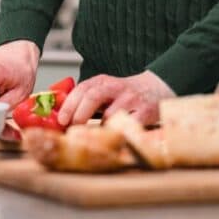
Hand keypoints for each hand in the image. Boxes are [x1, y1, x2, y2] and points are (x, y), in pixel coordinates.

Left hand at [56, 70, 173, 127]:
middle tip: (73, 129)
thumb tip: (62, 118)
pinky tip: (113, 137)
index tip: (61, 120)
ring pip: (109, 115)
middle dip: (79, 115)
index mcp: (102, 81)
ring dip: (99, 128)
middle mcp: (115, 87)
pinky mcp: (145, 112)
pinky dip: (117, 133)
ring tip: (95, 135)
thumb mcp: (105, 90)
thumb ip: (86, 99)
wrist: (156, 88)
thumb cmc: (124, 94)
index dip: (69, 105)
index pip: (81, 89)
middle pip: (92, 97)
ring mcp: (131, 99)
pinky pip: (127, 126)